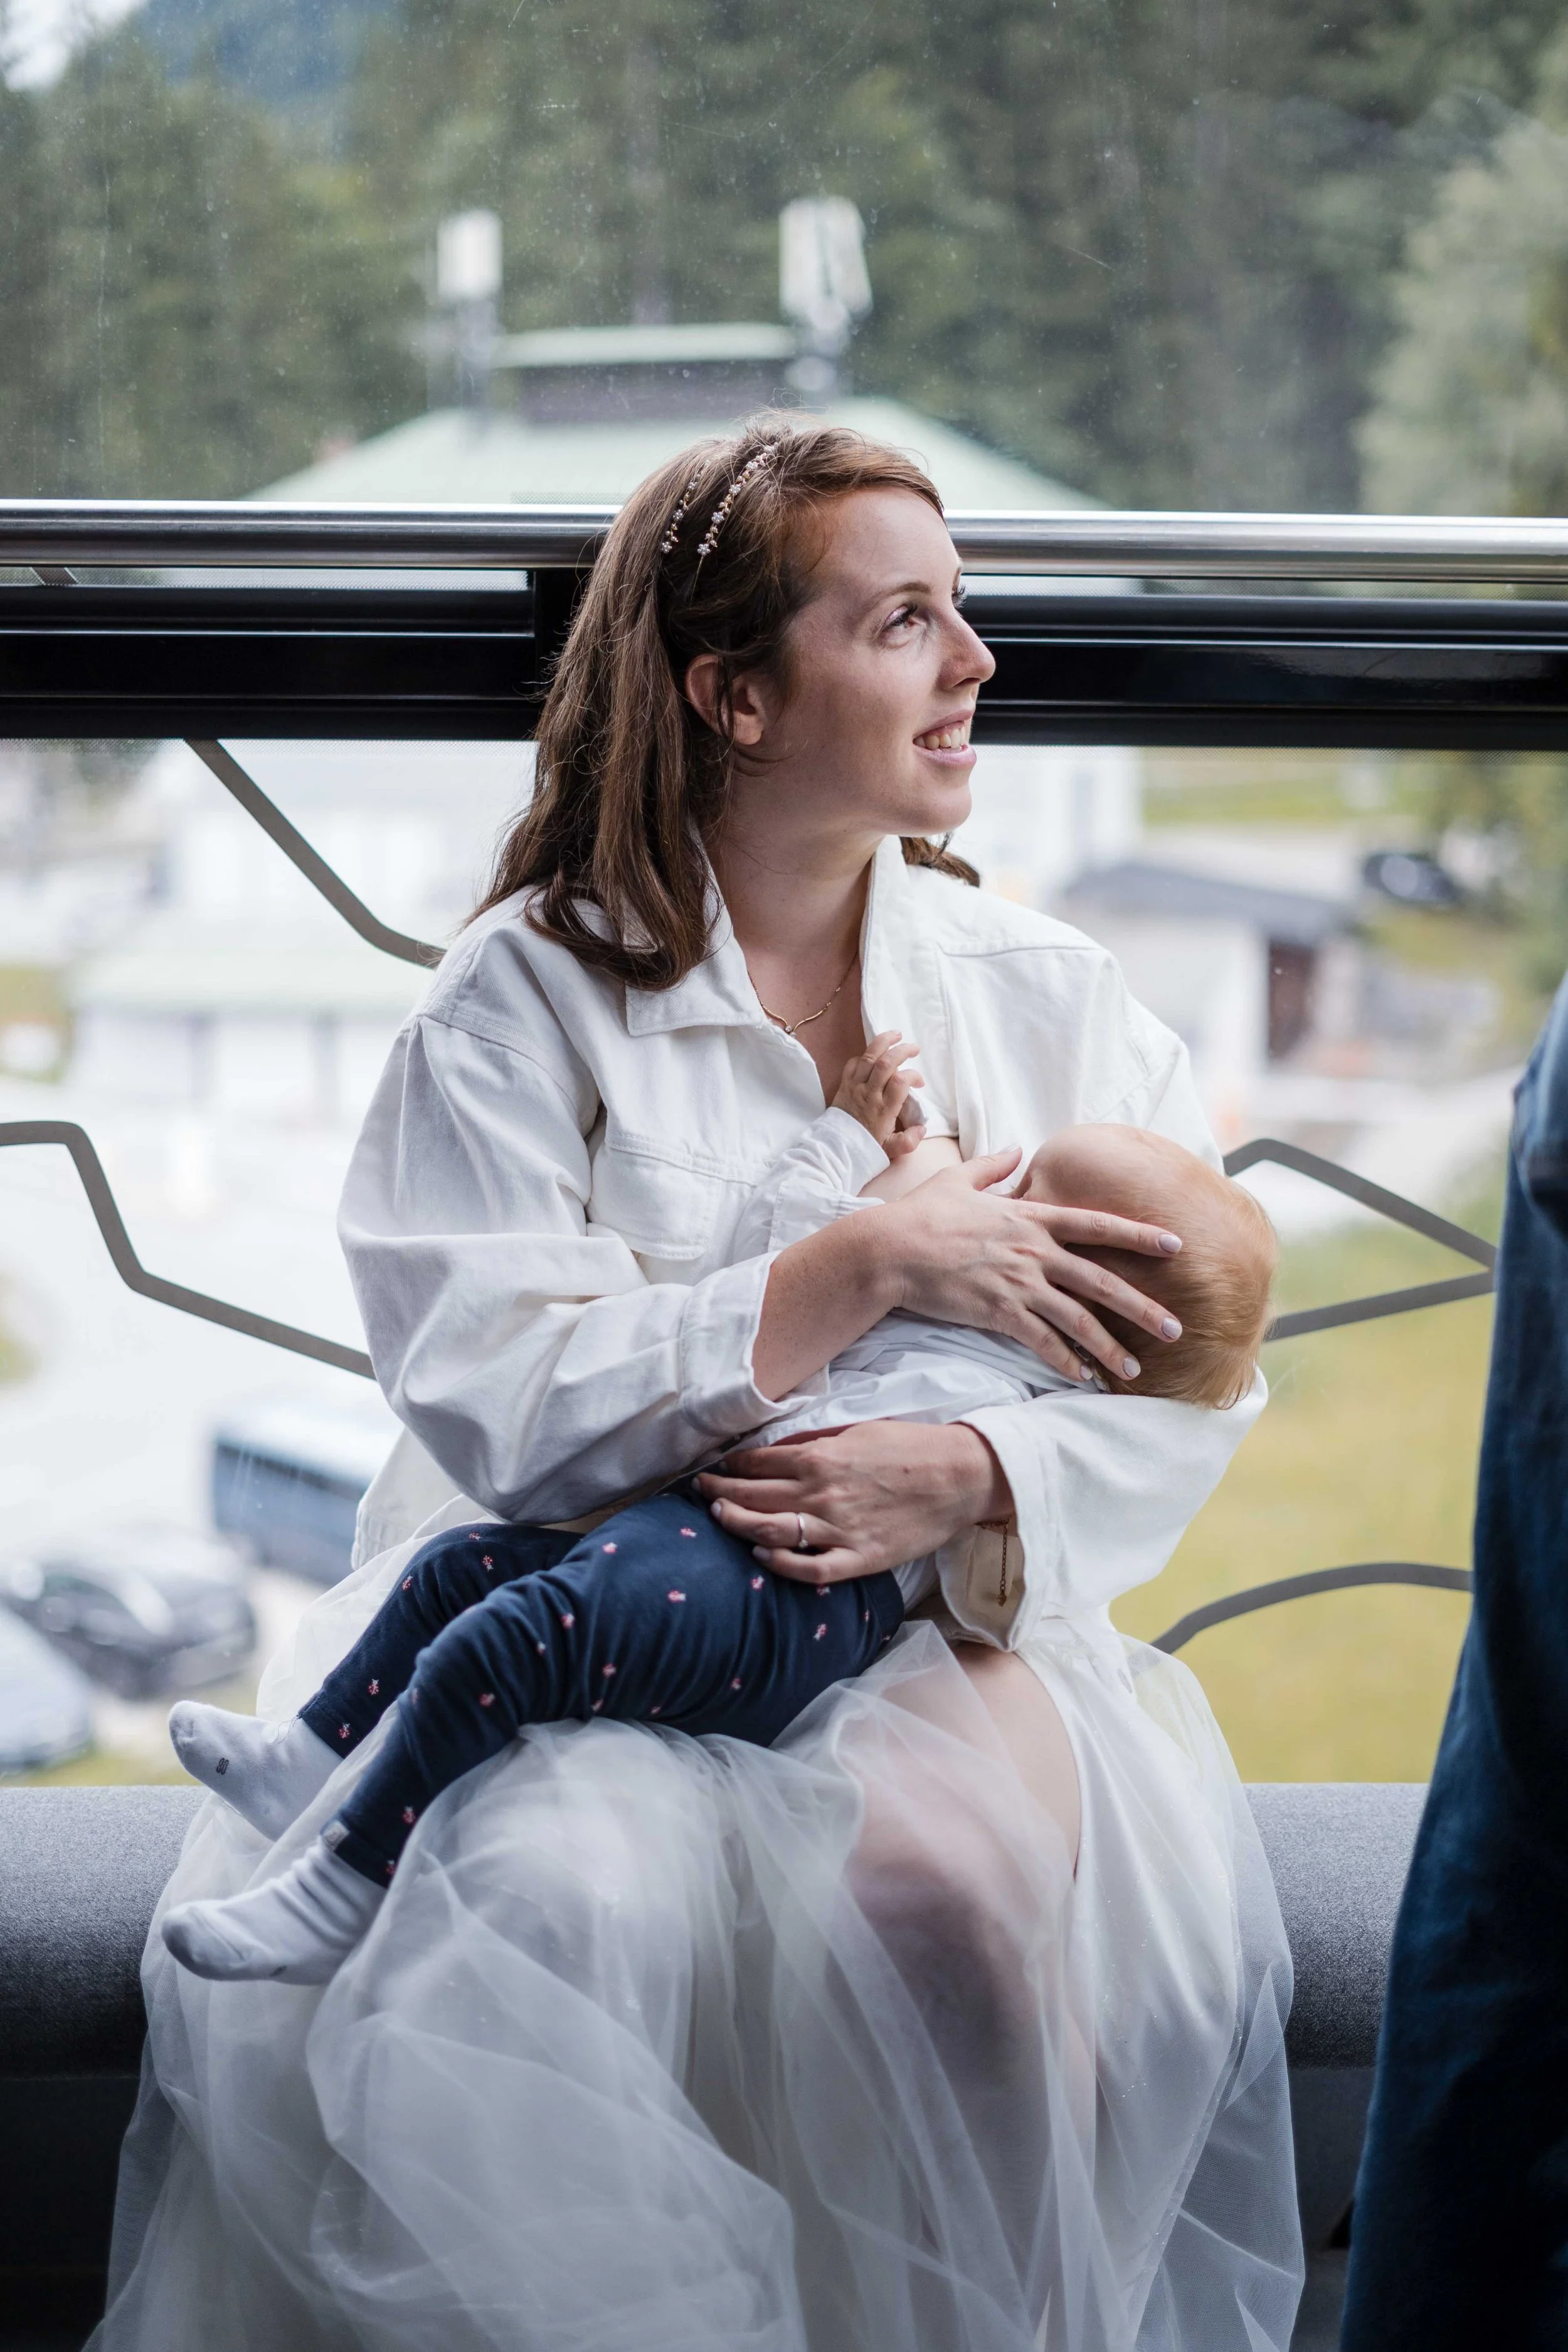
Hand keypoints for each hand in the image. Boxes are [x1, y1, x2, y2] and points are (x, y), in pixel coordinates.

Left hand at [697, 1420, 1008, 1583]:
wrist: (959, 1477)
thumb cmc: (910, 1448)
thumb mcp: (857, 1431)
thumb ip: (814, 1443)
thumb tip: (775, 1450)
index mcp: (820, 1457)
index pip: (757, 1462)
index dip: (730, 1465)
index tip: (717, 1467)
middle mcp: (821, 1493)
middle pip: (752, 1495)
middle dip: (719, 1492)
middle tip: (701, 1492)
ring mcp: (838, 1528)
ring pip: (770, 1531)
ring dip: (737, 1523)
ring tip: (719, 1518)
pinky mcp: (858, 1558)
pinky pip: (809, 1567)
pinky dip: (781, 1564)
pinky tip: (761, 1557)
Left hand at [832, 1031, 924, 1158]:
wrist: (835, 1150)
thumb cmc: (864, 1148)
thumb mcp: (890, 1151)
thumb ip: (908, 1142)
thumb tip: (921, 1129)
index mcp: (883, 1110)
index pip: (900, 1082)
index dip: (913, 1076)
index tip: (919, 1083)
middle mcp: (869, 1094)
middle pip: (886, 1063)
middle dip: (902, 1051)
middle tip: (914, 1048)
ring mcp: (854, 1087)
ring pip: (868, 1057)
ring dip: (883, 1042)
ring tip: (896, 1035)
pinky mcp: (844, 1085)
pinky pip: (852, 1063)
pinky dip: (863, 1056)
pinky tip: (873, 1055)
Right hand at [873, 1148, 1184, 1384]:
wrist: (888, 1249)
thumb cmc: (919, 1215)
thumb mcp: (957, 1180)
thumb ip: (992, 1166)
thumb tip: (1014, 1148)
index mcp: (1030, 1218)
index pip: (1097, 1224)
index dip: (1138, 1234)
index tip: (1175, 1245)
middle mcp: (1033, 1250)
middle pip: (1101, 1279)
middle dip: (1142, 1307)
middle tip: (1176, 1328)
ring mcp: (1017, 1282)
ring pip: (1077, 1318)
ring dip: (1109, 1347)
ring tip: (1135, 1369)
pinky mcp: (998, 1311)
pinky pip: (1041, 1340)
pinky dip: (1065, 1360)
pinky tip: (1084, 1377)